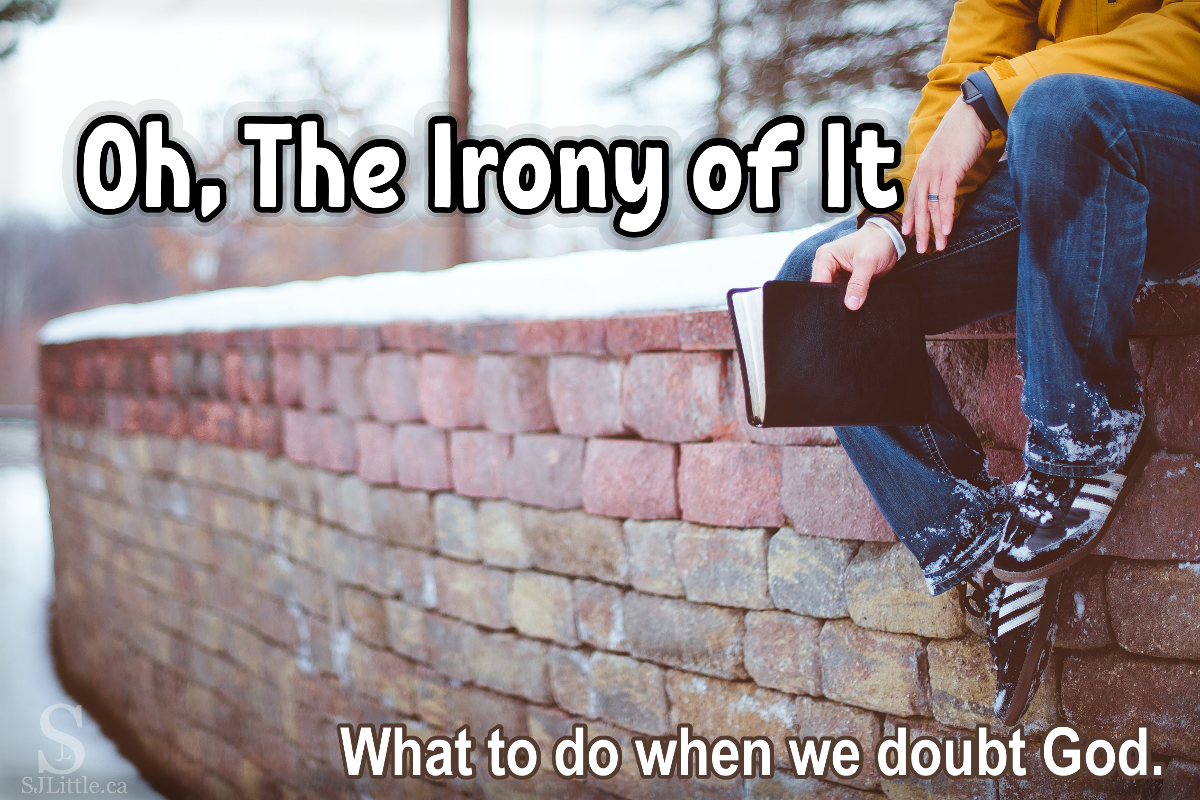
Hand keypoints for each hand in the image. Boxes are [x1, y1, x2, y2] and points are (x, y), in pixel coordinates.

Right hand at [811, 224, 897, 309]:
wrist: (889, 240)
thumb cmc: (875, 242)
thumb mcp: (867, 262)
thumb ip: (858, 284)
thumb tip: (851, 305)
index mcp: (825, 256)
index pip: (818, 281)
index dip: (826, 294)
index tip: (840, 304)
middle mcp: (827, 266)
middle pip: (823, 289)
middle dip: (834, 298)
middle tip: (849, 305)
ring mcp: (835, 274)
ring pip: (833, 294)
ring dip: (842, 300)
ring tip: (854, 303)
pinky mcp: (845, 281)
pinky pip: (843, 294)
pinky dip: (849, 299)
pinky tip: (856, 301)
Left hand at [901, 97, 990, 253]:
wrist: (972, 113)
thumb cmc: (963, 132)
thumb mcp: (948, 154)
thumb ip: (944, 169)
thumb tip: (948, 181)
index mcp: (923, 167)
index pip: (913, 198)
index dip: (909, 217)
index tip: (906, 233)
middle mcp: (925, 171)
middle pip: (919, 207)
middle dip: (919, 231)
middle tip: (920, 250)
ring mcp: (936, 171)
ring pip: (931, 207)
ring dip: (934, 230)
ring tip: (937, 247)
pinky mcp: (950, 171)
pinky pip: (945, 199)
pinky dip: (946, 216)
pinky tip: (947, 230)